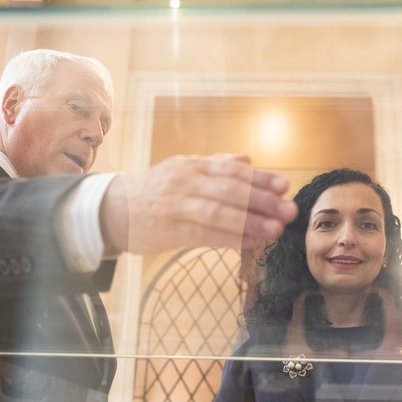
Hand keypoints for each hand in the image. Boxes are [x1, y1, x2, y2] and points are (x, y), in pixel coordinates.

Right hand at [99, 154, 295, 254]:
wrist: (113, 209)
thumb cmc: (155, 190)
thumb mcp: (183, 169)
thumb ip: (216, 165)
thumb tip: (248, 159)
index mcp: (192, 166)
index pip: (232, 170)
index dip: (260, 178)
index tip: (285, 185)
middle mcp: (186, 182)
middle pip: (229, 190)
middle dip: (262, 200)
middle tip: (288, 210)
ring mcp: (177, 206)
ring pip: (218, 212)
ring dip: (249, 221)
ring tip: (275, 229)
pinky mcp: (170, 231)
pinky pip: (203, 235)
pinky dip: (228, 238)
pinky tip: (250, 242)